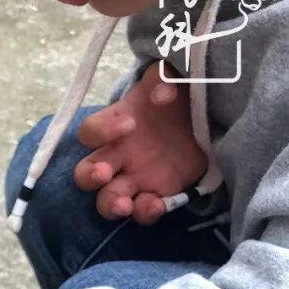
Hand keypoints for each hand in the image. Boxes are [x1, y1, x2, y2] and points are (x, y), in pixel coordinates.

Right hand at [72, 62, 208, 223]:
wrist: (203, 115)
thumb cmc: (176, 93)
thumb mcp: (172, 76)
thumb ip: (165, 76)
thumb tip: (163, 94)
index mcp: (115, 125)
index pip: (90, 131)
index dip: (102, 131)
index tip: (129, 124)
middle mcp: (117, 156)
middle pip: (85, 174)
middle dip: (91, 176)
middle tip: (105, 174)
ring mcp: (134, 178)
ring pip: (107, 200)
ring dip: (111, 204)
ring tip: (124, 204)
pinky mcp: (157, 193)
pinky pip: (142, 210)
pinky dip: (145, 212)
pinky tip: (158, 205)